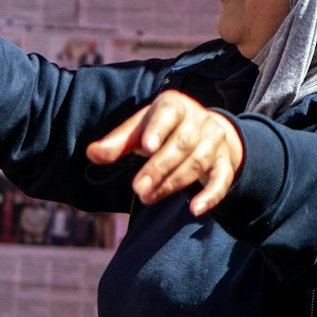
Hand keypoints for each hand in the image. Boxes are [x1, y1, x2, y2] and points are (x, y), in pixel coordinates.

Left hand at [84, 91, 243, 214]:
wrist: (204, 130)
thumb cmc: (162, 130)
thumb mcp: (139, 131)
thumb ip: (117, 143)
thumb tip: (92, 153)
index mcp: (175, 106)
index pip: (168, 114)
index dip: (157, 130)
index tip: (145, 147)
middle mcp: (199, 121)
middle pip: (182, 144)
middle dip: (159, 168)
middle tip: (137, 188)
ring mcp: (215, 142)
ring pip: (197, 163)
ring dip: (172, 183)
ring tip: (148, 198)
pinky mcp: (225, 163)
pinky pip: (221, 180)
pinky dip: (210, 196)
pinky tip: (194, 210)